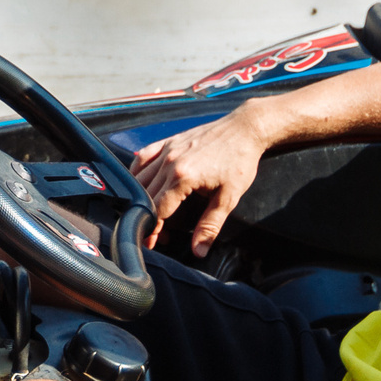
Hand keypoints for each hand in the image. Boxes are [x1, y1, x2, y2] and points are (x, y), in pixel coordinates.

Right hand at [130, 107, 269, 256]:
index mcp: (183, 177)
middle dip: (147, 219)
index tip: (152, 243)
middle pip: (146, 197)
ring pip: (140, 179)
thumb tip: (199, 251)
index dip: (152, 230)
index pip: (157, 210)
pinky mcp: (168, 141)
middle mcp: (169, 162)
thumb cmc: (239, 161)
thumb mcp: (228, 198)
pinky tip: (139, 184)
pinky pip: (142, 158)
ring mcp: (166, 149)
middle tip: (155, 235)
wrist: (245, 129)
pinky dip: (136, 173)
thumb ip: (210, 226)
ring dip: (140, 200)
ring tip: (148, 215)